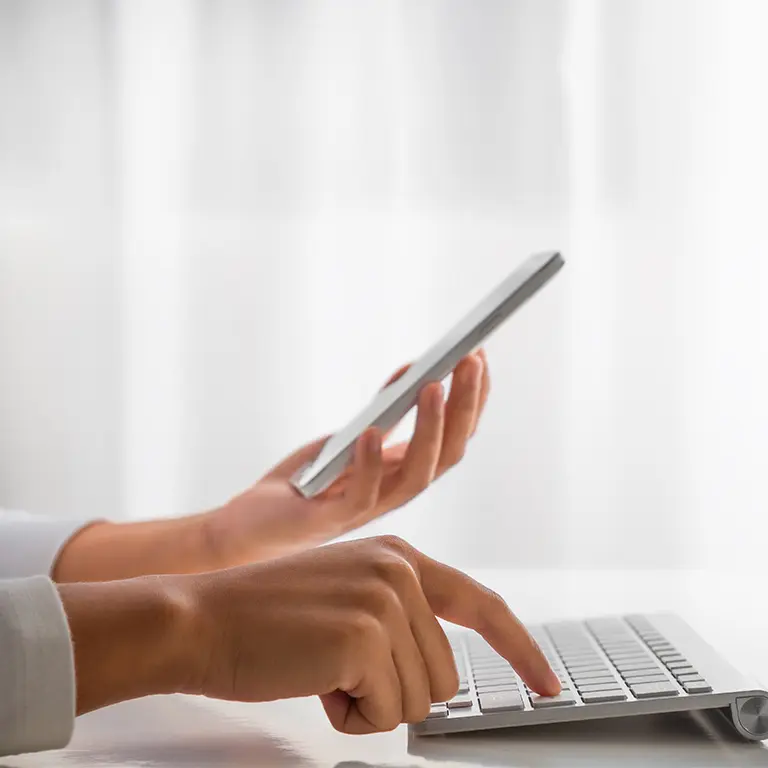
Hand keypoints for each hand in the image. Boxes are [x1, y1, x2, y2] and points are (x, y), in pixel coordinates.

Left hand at [53, 352, 489, 581]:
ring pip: (416, 477)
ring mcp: (366, 509)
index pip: (453, 439)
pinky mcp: (330, 520)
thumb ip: (381, 414)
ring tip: (432, 385)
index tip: (479, 356)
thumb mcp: (348, 438)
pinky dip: (371, 464)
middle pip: (448, 455)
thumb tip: (412, 370)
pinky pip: (360, 496)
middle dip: (464, 407)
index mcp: (401, 474)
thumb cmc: (303, 483)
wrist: (249, 528)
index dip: (472, 402)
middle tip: (470, 361)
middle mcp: (394, 493)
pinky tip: (372, 431)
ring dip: (429, 430)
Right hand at [60, 536, 559, 731]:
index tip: (546, 682)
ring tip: (321, 669)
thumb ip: (398, 615)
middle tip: (336, 668)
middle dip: (393, 689)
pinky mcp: (365, 637)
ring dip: (369, 702)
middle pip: (444, 674)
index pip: (480, 603)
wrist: (199, 617)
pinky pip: (387, 714)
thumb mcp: (345, 593)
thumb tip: (440, 673)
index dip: (518, 647)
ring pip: (420, 700)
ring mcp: (385, 600)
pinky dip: (350, 715)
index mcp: (399, 556)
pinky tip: (312, 682)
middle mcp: (400, 570)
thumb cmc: (266, 617)